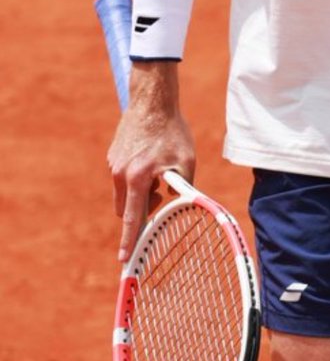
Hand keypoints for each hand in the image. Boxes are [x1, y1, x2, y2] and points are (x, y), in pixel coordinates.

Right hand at [107, 63, 194, 261]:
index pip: (133, 217)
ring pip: (125, 193)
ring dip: (140, 192)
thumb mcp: (186, 160)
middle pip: (126, 209)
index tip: (125, 260)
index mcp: (137, 178)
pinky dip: (135, 178)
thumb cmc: (172, 130)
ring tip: (159, 172)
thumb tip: (180, 206)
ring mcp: (113, 164)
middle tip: (162, 193)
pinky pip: (123, 177)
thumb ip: (183, 187)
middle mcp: (120, 173)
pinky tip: (151, 158)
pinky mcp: (113, 155)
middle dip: (142, 209)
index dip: (130, 240)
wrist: (152, 100)